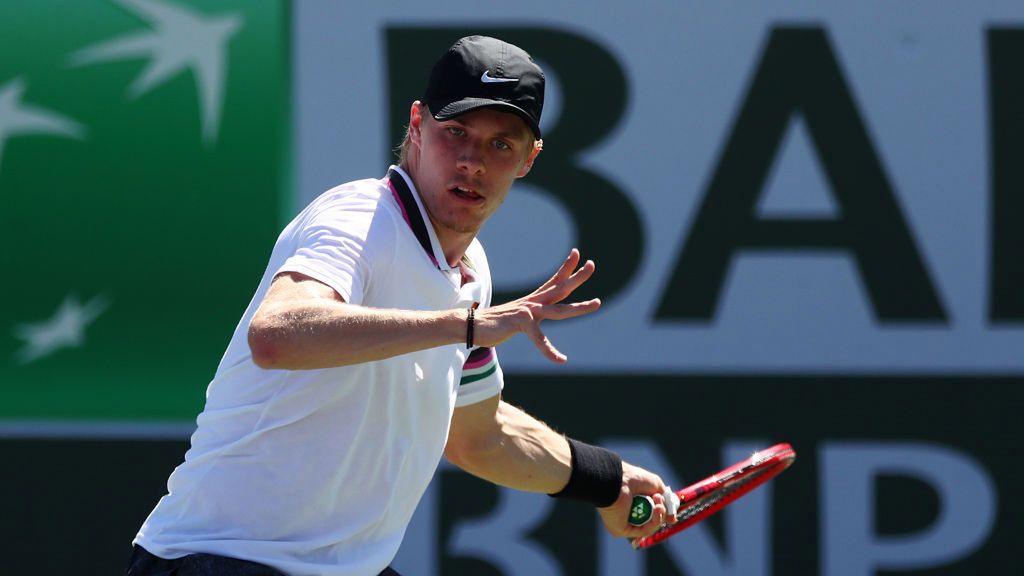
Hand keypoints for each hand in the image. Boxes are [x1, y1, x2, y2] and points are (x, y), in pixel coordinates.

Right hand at [472, 248, 600, 362]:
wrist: (469, 325)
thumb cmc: (491, 323)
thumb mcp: (513, 316)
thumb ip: (525, 316)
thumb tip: (529, 319)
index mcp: (532, 301)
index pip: (553, 281)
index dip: (565, 268)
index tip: (577, 254)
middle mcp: (532, 303)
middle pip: (560, 288)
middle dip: (577, 277)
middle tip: (591, 265)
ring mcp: (527, 312)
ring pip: (559, 309)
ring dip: (579, 307)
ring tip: (597, 303)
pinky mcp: (520, 324)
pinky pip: (539, 339)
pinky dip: (550, 351)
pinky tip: (561, 360)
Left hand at [597, 462, 677, 538]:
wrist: (619, 479)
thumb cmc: (633, 478)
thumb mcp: (656, 486)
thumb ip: (666, 502)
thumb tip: (673, 520)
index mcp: (633, 504)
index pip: (650, 516)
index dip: (661, 516)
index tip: (672, 515)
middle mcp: (627, 515)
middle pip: (652, 523)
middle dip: (661, 513)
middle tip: (660, 501)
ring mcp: (624, 524)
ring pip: (649, 528)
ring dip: (659, 516)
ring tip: (658, 504)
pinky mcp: (621, 530)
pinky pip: (643, 531)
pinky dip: (654, 522)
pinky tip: (656, 509)